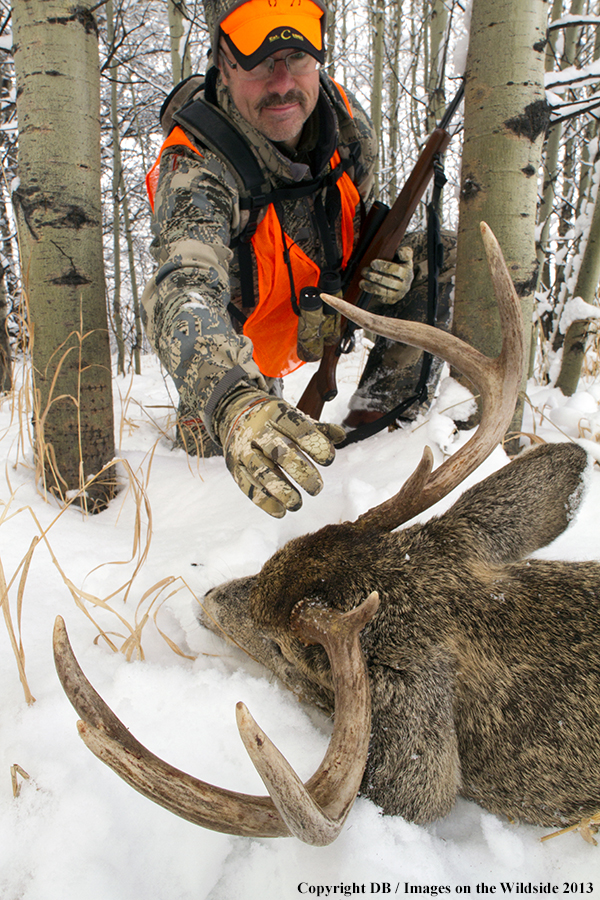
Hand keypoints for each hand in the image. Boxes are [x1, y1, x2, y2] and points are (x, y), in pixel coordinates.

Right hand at [216, 388, 345, 517]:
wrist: (234, 414)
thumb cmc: (274, 421)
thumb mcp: (293, 417)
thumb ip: (317, 429)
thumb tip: (341, 435)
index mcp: (275, 414)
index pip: (297, 428)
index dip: (315, 444)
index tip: (329, 460)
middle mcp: (257, 430)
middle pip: (279, 451)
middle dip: (300, 471)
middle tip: (317, 488)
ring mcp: (243, 448)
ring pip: (261, 470)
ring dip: (280, 490)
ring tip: (297, 504)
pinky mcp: (234, 465)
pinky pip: (246, 484)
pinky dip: (263, 500)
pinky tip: (280, 511)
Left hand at [359, 247, 413, 304]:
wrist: (400, 278)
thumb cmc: (400, 264)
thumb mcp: (405, 257)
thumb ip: (405, 252)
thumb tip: (401, 252)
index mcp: (407, 272)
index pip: (396, 270)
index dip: (384, 267)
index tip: (372, 263)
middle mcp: (405, 285)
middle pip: (389, 282)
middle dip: (375, 276)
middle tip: (364, 271)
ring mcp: (399, 294)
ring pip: (385, 291)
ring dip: (371, 286)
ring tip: (361, 281)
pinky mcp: (392, 300)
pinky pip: (382, 298)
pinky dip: (372, 292)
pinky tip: (365, 286)